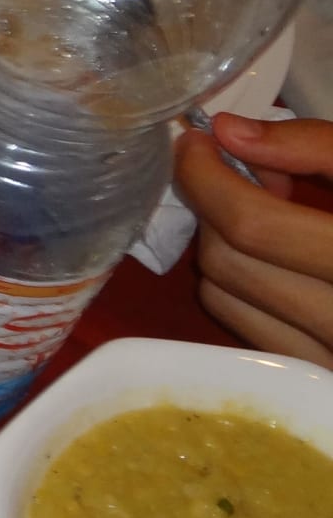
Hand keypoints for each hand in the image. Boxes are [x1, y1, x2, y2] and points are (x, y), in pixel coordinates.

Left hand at [177, 114, 332, 365]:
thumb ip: (320, 147)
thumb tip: (229, 133)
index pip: (256, 227)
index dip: (208, 177)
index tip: (197, 140)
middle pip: (230, 263)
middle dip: (217, 207)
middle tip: (244, 170)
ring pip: (227, 300)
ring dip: (226, 246)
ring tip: (273, 211)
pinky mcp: (324, 383)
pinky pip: (251, 333)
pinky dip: (246, 288)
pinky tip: (283, 261)